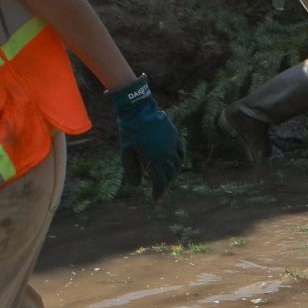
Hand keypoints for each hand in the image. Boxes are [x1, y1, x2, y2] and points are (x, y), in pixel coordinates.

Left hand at [110, 77, 183, 199]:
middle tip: (159, 188)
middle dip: (165, 183)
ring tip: (167, 176)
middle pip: (170, 174)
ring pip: (177, 164)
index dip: (158, 191)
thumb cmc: (129, 131)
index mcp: (154, 159)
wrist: (139, 109)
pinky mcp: (174, 136)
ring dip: (173, 173)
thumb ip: (132, 170)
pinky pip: (181, 152)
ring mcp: (172, 145)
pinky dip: (179, 160)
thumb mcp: (126, 152)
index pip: (160, 181)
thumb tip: (136, 186)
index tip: (156, 198)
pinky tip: (175, 162)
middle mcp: (166, 154)